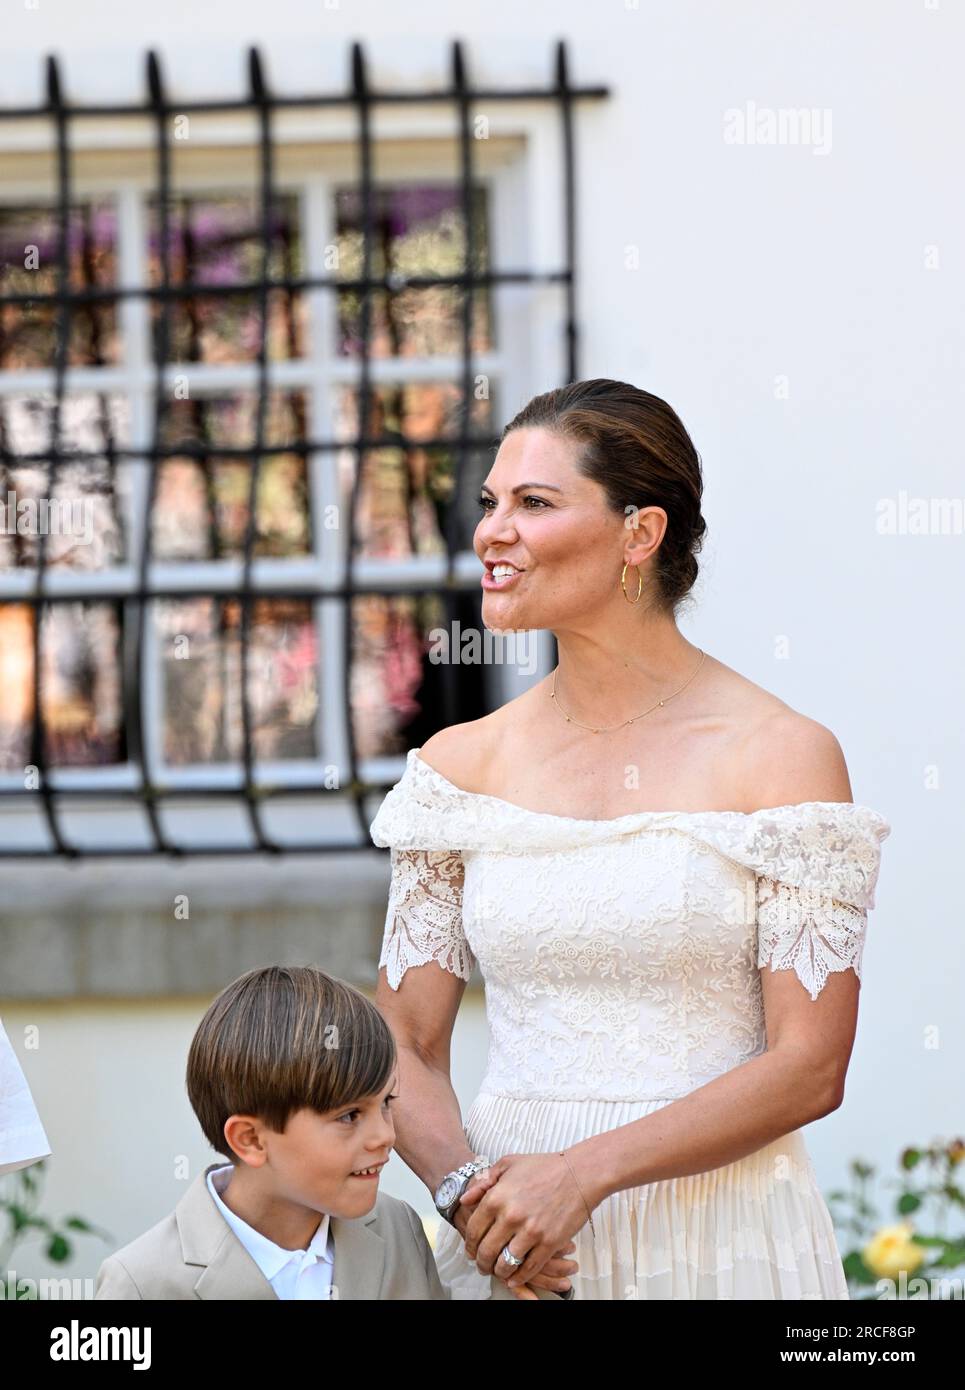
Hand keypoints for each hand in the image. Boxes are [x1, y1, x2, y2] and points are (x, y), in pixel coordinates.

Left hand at [458, 1153, 595, 1291]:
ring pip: (505, 1264)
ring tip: (498, 1271)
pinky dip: (519, 1277)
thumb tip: (465, 1200)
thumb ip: (484, 1182)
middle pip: (486, 1251)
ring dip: (499, 1272)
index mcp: (497, 1197)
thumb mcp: (508, 1164)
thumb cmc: (545, 1167)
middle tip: (482, 1266)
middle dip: (481, 1263)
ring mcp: (530, 1231)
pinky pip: (529, 1268)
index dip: (469, 1244)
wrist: (579, 1174)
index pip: (474, 1229)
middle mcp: (510, 1216)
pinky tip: (515, 1278)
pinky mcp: (549, 1243)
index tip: (471, 1251)